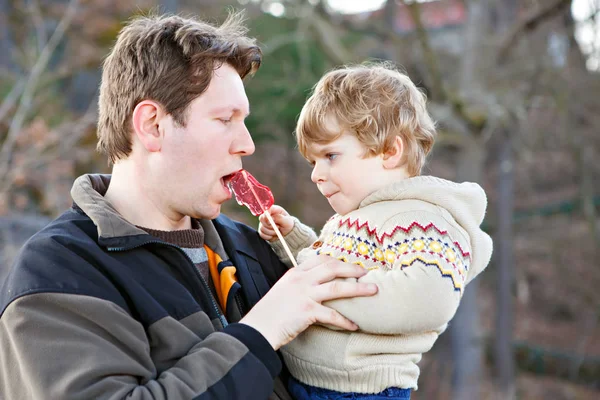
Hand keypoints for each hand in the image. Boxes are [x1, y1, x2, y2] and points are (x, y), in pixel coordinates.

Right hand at [239, 255, 377, 349]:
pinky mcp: (307, 311)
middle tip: (366, 273)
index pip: (320, 259)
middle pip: (332, 267)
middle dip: (352, 269)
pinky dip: (345, 320)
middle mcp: (301, 279)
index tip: (349, 264)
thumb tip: (317, 288)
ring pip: (338, 287)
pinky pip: (332, 314)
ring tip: (373, 290)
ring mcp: (304, 294)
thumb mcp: (283, 291)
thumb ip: (299, 286)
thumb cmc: (270, 313)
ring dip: (358, 289)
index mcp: (295, 273)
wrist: (258, 328)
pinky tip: (354, 325)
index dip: (338, 260)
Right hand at [258, 205, 294, 240]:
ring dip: (271, 232)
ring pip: (262, 228)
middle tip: (278, 227)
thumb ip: (279, 218)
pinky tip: (273, 235)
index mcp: (274, 210)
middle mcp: (267, 215)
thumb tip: (270, 218)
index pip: (266, 208)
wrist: (287, 233)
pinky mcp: (262, 230)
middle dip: (270, 225)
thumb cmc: (288, 224)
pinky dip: (268, 236)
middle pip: (261, 219)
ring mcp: (263, 223)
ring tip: (277, 231)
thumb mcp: (287, 221)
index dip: (266, 213)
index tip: (269, 220)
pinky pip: (262, 234)